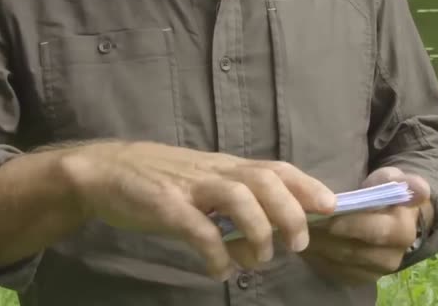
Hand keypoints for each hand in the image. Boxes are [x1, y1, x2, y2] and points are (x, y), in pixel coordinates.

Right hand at [62, 141, 336, 279]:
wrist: (105, 172)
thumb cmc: (160, 183)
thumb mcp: (203, 190)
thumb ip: (233, 214)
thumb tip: (262, 248)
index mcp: (226, 167)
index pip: (275, 169)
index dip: (306, 185)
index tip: (332, 206)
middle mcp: (214, 172)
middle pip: (264, 180)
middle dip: (290, 211)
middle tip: (298, 243)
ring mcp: (190, 186)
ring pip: (237, 196)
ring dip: (257, 229)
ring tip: (260, 257)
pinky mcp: (164, 205)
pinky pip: (196, 227)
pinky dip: (214, 252)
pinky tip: (219, 270)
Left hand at [300, 167, 430, 284]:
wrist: (393, 219)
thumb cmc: (389, 193)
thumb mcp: (393, 179)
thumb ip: (398, 181)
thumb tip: (420, 189)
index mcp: (402, 231)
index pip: (375, 231)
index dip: (351, 225)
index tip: (329, 216)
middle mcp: (392, 257)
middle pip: (353, 249)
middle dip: (326, 236)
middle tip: (303, 220)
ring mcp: (376, 272)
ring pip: (341, 261)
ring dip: (319, 246)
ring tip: (301, 228)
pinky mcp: (361, 279)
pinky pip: (335, 271)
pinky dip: (318, 256)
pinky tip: (308, 240)